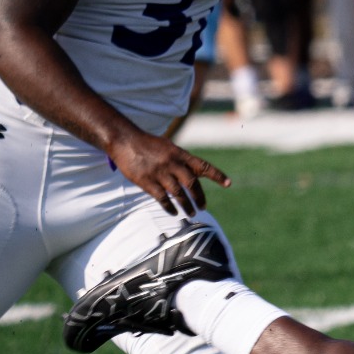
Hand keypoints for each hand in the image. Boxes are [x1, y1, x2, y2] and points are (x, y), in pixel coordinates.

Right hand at [109, 129, 229, 214]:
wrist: (124, 140)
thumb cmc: (148, 144)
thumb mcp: (169, 147)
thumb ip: (182, 160)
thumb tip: (195, 172)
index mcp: (180, 154)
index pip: (202, 166)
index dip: (216, 175)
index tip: (228, 184)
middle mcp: (172, 163)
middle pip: (192, 183)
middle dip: (199, 197)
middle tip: (203, 207)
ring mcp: (159, 173)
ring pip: (178, 193)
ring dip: (187, 205)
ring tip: (191, 214)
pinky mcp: (146, 181)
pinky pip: (162, 198)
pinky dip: (169, 207)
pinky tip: (174, 212)